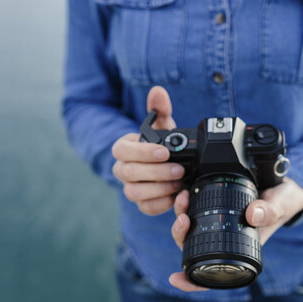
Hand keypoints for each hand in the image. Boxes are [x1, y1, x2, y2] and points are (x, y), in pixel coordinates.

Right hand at [112, 86, 184, 215]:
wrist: (163, 165)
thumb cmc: (158, 144)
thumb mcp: (161, 125)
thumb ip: (159, 109)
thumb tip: (158, 91)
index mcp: (124, 149)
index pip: (122, 150)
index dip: (142, 152)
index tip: (164, 151)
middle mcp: (123, 169)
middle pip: (129, 174)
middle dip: (156, 172)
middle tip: (179, 168)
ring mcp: (131, 188)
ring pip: (135, 193)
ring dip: (159, 188)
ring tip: (179, 182)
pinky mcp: (142, 203)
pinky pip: (146, 208)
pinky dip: (161, 204)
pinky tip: (176, 195)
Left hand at [168, 177, 302, 291]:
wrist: (282, 185)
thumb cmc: (283, 202)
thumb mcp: (281, 204)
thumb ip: (270, 210)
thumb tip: (253, 215)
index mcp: (241, 251)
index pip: (214, 275)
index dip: (192, 281)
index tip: (175, 279)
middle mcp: (227, 241)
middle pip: (194, 250)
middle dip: (181, 236)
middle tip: (184, 220)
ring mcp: (219, 226)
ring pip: (190, 230)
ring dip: (181, 217)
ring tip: (184, 199)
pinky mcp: (215, 209)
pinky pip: (195, 212)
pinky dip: (187, 205)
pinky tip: (186, 193)